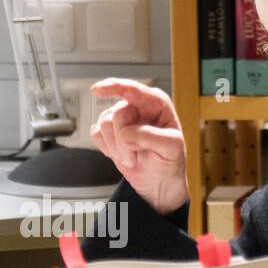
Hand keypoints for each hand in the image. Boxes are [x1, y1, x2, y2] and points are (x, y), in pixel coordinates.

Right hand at [88, 78, 187, 215]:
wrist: (158, 180)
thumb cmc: (169, 160)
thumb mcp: (171, 148)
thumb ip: (151, 137)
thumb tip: (126, 133)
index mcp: (156, 103)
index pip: (133, 90)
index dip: (114, 87)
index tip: (97, 90)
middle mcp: (137, 106)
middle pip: (117, 115)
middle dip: (123, 141)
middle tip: (134, 157)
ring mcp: (121, 117)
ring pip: (104, 124)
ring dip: (115, 148)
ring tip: (130, 156)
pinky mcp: (108, 130)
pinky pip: (95, 133)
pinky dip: (106, 148)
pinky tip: (119, 153)